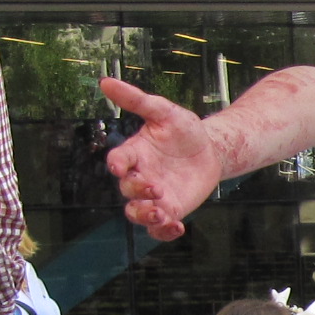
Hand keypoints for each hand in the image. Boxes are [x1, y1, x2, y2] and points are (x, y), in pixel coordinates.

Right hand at [102, 76, 223, 241]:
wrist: (209, 150)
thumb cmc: (183, 129)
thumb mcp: (163, 111)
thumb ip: (136, 100)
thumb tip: (105, 81)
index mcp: (134, 153)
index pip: (118, 160)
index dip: (117, 164)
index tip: (121, 167)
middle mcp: (139, 176)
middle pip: (126, 190)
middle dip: (137, 191)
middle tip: (156, 188)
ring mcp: (153, 197)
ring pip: (137, 213)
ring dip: (145, 216)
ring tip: (161, 214)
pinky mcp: (169, 210)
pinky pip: (159, 229)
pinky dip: (164, 232)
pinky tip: (177, 228)